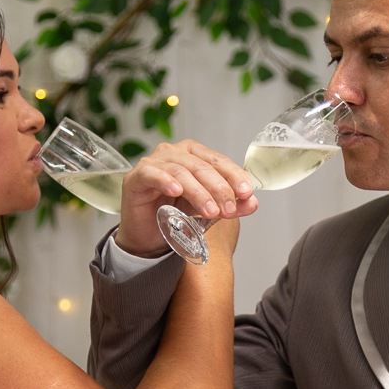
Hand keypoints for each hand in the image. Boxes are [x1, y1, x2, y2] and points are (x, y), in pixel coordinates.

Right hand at [116, 140, 257, 257]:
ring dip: (199, 192)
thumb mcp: (207, 209)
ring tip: (210, 210)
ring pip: (181, 171)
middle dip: (219, 188)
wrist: (147, 235)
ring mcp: (154, 162)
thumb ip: (230, 205)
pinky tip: (177, 191)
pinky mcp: (136, 176)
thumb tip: (252, 203)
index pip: (219, 161)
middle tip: (229, 209)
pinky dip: (165, 180)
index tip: (246, 194)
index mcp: (194, 154)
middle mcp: (175, 153)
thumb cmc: (175, 214)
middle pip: (202, 166)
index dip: (234, 176)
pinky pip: (152, 174)